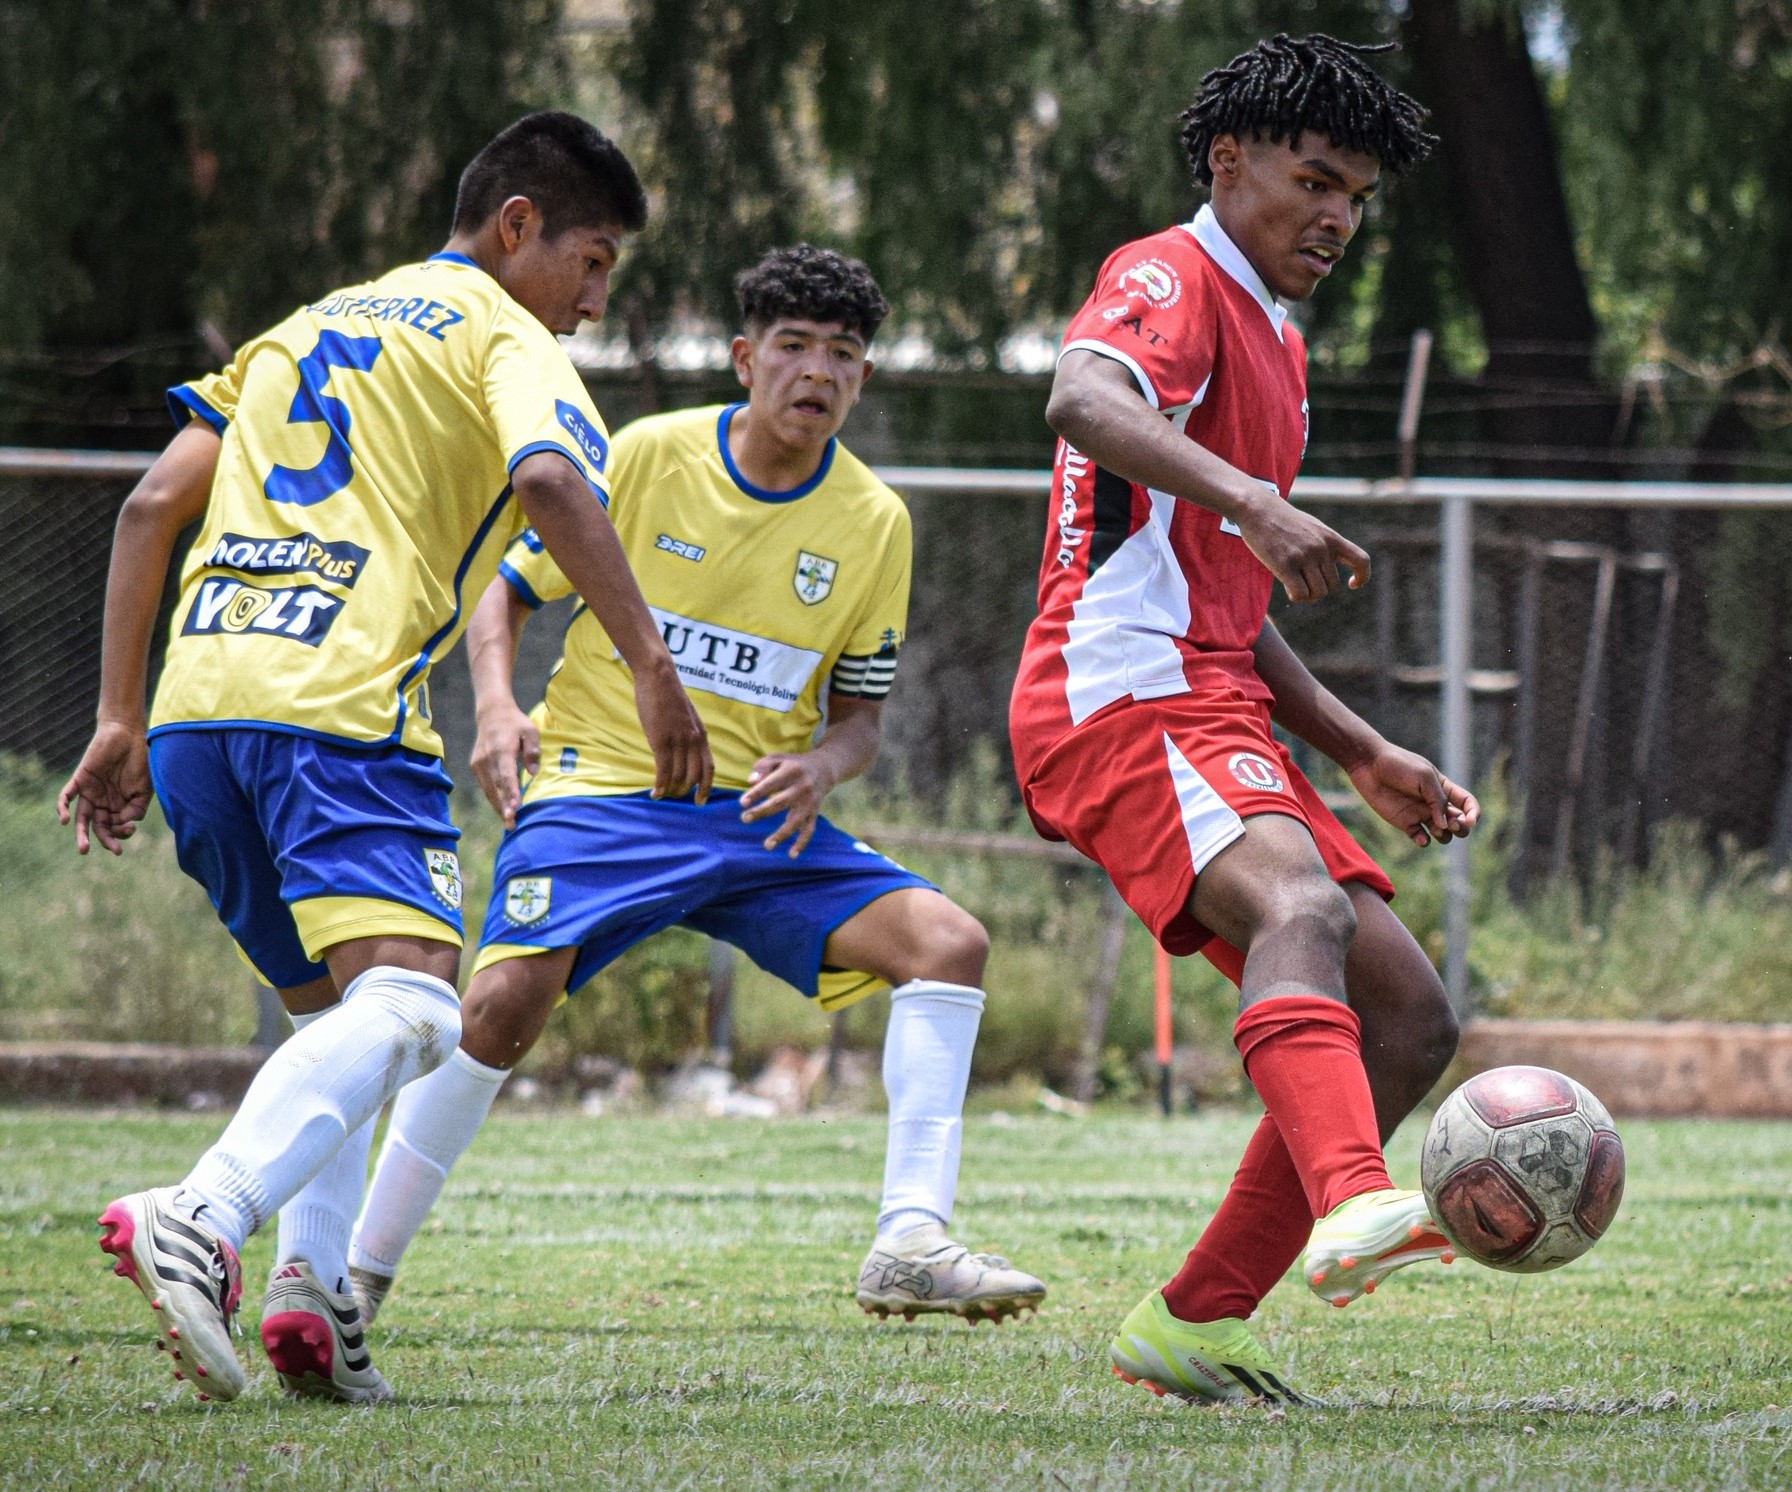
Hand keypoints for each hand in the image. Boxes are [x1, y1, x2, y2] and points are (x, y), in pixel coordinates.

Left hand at [58, 720, 152, 854]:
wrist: (128, 735)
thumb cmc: (141, 760)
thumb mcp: (145, 788)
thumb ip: (137, 808)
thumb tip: (125, 825)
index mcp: (120, 806)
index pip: (117, 827)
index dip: (122, 832)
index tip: (131, 828)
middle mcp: (104, 802)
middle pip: (100, 827)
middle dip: (106, 840)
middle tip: (114, 850)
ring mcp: (91, 792)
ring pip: (82, 818)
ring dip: (81, 834)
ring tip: (84, 850)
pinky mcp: (79, 780)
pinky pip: (67, 797)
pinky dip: (63, 809)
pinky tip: (64, 821)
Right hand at [471, 700, 539, 829]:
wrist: (491, 713)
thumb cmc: (515, 723)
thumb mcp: (530, 731)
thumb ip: (532, 750)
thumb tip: (533, 772)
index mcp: (501, 749)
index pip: (506, 775)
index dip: (511, 792)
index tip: (516, 807)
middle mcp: (487, 758)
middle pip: (496, 786)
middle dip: (504, 806)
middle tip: (512, 824)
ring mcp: (479, 763)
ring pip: (489, 789)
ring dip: (498, 807)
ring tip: (508, 823)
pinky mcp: (475, 765)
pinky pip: (485, 786)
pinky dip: (493, 799)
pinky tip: (502, 810)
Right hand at [634, 656, 711, 802]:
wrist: (659, 678)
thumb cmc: (668, 696)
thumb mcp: (686, 718)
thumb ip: (688, 735)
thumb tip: (683, 752)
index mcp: (701, 735)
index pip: (709, 768)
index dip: (706, 788)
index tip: (700, 801)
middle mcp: (694, 741)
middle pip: (694, 777)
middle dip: (684, 792)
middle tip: (673, 796)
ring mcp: (678, 742)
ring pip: (678, 777)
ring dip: (670, 790)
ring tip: (662, 794)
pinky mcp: (662, 741)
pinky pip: (663, 771)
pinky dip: (660, 786)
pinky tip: (654, 793)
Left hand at [739, 751, 834, 856]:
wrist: (824, 769)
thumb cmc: (792, 764)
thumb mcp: (778, 758)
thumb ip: (762, 767)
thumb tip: (750, 782)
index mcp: (792, 770)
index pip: (771, 783)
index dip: (757, 793)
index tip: (742, 802)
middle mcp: (803, 787)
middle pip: (781, 802)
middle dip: (762, 811)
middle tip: (744, 818)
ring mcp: (810, 802)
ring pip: (796, 821)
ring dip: (782, 834)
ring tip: (767, 846)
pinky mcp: (814, 813)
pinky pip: (809, 830)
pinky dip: (802, 843)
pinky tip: (791, 855)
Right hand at [1234, 483, 1370, 602]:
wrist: (1258, 509)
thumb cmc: (1282, 520)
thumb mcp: (1311, 527)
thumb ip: (1323, 545)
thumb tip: (1327, 570)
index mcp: (1331, 538)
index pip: (1361, 560)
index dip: (1362, 576)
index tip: (1351, 584)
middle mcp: (1321, 547)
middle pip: (1332, 585)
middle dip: (1318, 588)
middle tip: (1303, 582)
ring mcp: (1304, 556)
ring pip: (1317, 593)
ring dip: (1307, 595)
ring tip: (1294, 585)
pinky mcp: (1286, 564)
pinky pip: (1300, 594)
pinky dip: (1296, 597)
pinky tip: (1288, 589)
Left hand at [1347, 742, 1479, 846]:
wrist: (1369, 765)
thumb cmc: (1399, 766)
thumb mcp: (1424, 777)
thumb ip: (1438, 800)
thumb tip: (1446, 825)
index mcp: (1444, 788)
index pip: (1467, 804)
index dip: (1474, 814)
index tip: (1470, 820)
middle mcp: (1435, 803)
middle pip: (1459, 822)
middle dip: (1461, 827)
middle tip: (1452, 824)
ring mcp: (1420, 813)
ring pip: (1442, 834)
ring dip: (1443, 835)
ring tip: (1435, 828)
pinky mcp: (1405, 822)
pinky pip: (1421, 838)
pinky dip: (1424, 841)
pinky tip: (1420, 836)